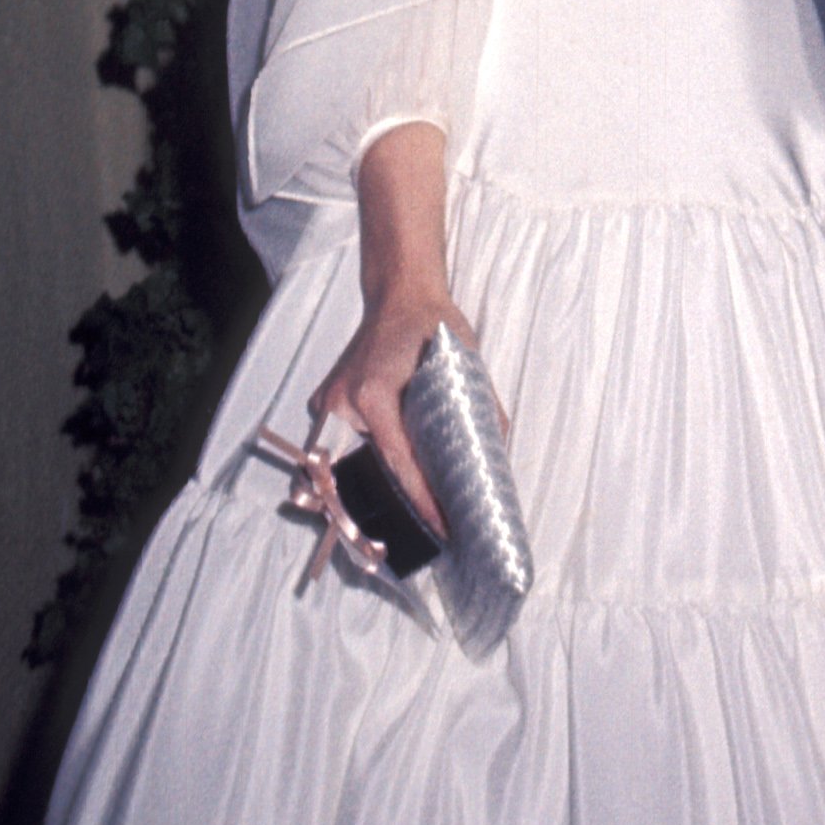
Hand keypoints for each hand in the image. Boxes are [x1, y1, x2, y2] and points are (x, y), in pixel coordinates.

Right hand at [310, 286, 479, 539]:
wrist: (400, 293)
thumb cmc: (433, 324)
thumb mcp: (464, 362)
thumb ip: (479, 406)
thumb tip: (496, 451)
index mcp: (373, 394)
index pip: (398, 462)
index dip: (421, 499)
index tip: (442, 525)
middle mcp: (343, 403)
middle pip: (368, 471)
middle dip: (393, 507)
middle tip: (429, 530)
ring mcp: (329, 405)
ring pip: (351, 463)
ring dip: (376, 489)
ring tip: (410, 517)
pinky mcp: (328, 405)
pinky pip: (344, 447)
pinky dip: (365, 466)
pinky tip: (387, 486)